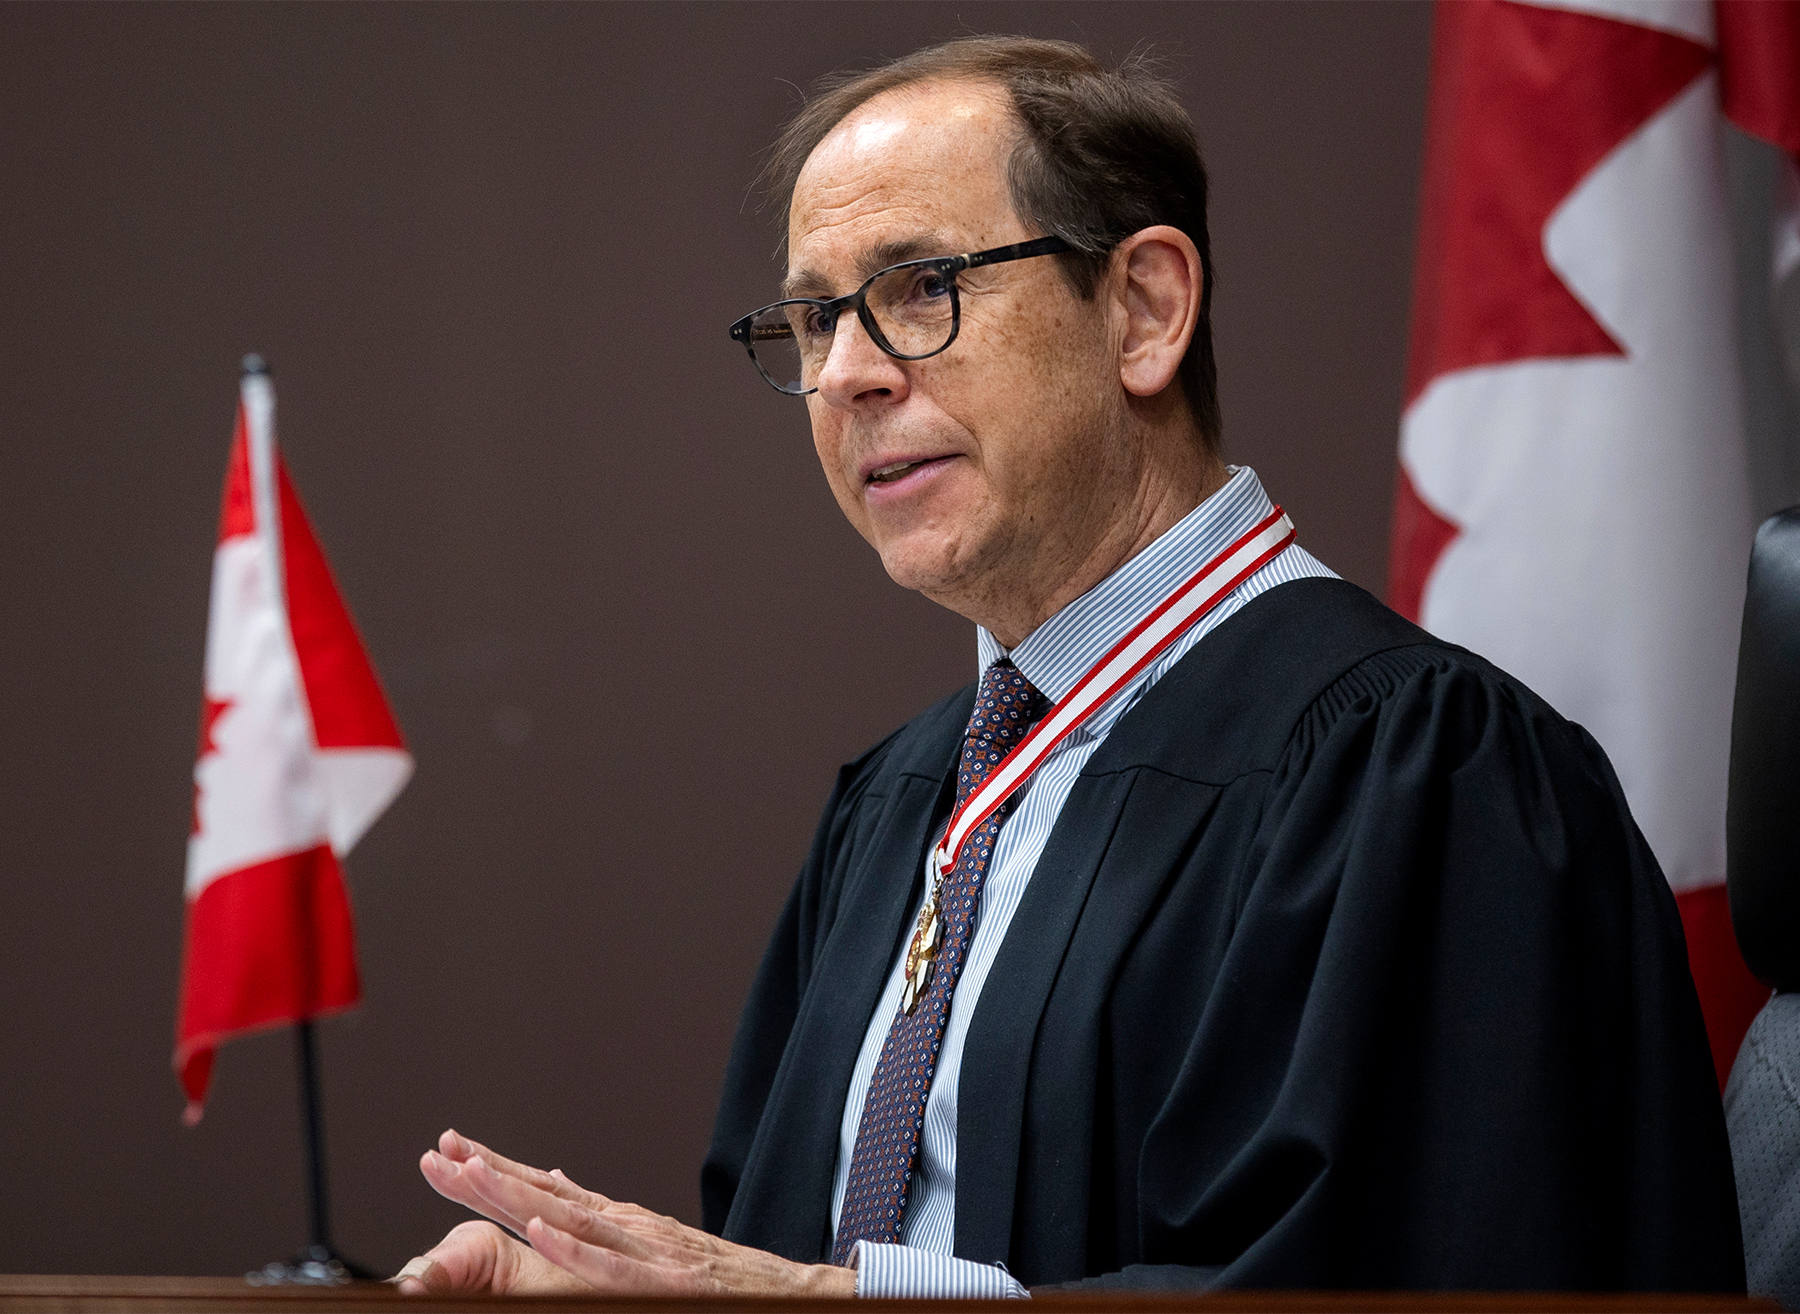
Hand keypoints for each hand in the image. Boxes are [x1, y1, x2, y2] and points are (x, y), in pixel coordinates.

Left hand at [398, 1129, 854, 1297]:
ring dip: (518, 1198)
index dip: (493, 1170)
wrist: (799, 1291)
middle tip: (435, 1156)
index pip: (544, 1189)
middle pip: (545, 1197)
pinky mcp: (670, 1282)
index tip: (446, 1151)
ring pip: (572, 1221)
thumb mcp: (655, 1240)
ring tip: (471, 1178)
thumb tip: (550, 1184)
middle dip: (486, 1176)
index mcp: (619, 1221)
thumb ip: (601, 1217)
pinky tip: (542, 1233)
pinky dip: (577, 1248)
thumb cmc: (726, 1276)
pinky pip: (614, 1267)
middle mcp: (629, 1226)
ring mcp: (650, 1251)